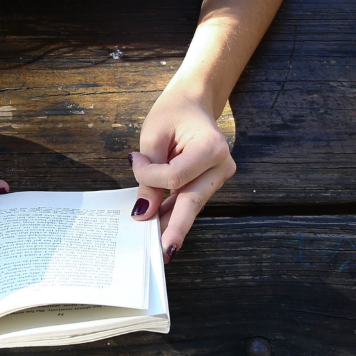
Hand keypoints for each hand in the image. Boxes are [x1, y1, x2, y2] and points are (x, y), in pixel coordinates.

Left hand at [131, 92, 236, 263]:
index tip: (134, 160)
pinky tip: (160, 228)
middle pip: (192, 201)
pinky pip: (189, 201)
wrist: (193, 102)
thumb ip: (149, 174)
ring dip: (170, 223)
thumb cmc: (173, 113)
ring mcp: (219, 176)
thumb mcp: (153, 137)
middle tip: (163, 253)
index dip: (149, 176)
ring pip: (190, 205)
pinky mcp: (210, 183)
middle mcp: (221, 166)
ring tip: (154, 247)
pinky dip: (173, 212)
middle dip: (174, 227)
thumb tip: (145, 212)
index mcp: (211, 147)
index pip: (175, 176)